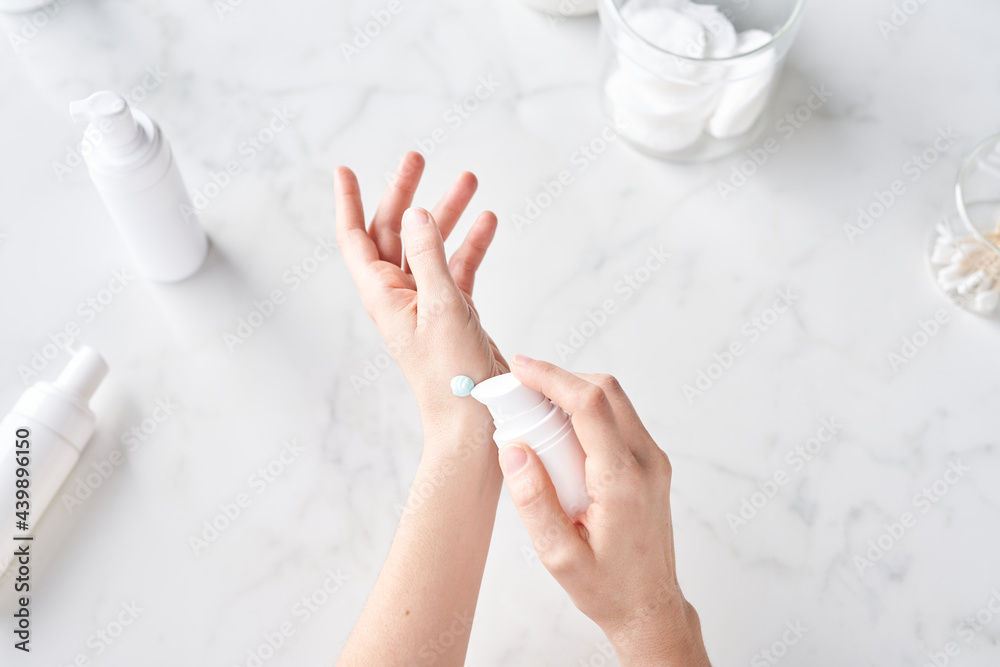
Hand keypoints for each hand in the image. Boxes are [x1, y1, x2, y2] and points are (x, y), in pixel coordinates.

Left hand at [334, 152, 507, 418]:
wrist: (474, 419)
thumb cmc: (452, 375)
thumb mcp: (443, 306)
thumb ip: (429, 256)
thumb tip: (416, 213)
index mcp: (383, 296)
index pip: (355, 239)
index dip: (348, 203)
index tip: (345, 170)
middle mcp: (399, 296)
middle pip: (394, 233)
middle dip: (406, 194)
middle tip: (418, 159)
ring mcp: (426, 302)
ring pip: (431, 246)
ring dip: (448, 214)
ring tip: (469, 181)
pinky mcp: (453, 311)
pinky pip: (458, 268)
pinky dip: (471, 244)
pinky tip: (488, 222)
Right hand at [497, 356, 710, 666]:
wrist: (649, 607)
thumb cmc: (605, 588)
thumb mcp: (559, 556)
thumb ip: (533, 502)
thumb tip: (512, 450)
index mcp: (623, 482)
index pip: (590, 406)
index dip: (552, 377)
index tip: (519, 367)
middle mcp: (646, 462)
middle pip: (605, 390)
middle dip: (559, 380)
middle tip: (519, 393)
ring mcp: (653, 459)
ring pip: (613, 399)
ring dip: (573, 395)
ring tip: (535, 418)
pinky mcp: (651, 462)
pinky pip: (618, 418)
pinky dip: (585, 412)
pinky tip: (558, 437)